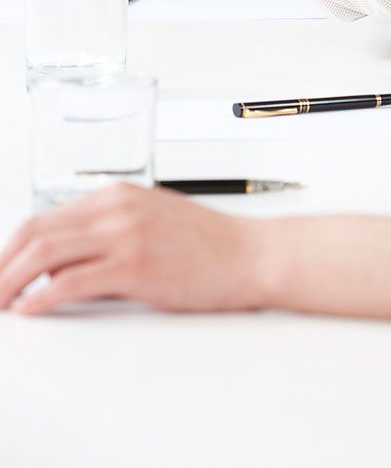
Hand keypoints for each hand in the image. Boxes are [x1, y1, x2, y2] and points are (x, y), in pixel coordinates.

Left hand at [0, 184, 276, 314]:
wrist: (251, 254)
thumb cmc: (208, 245)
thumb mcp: (151, 222)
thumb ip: (107, 233)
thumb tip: (61, 265)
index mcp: (118, 195)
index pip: (44, 217)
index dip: (10, 249)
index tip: (0, 271)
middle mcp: (116, 208)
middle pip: (35, 231)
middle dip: (1, 264)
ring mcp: (125, 234)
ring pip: (45, 253)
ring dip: (10, 282)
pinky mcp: (135, 265)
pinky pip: (71, 282)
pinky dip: (40, 298)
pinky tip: (29, 310)